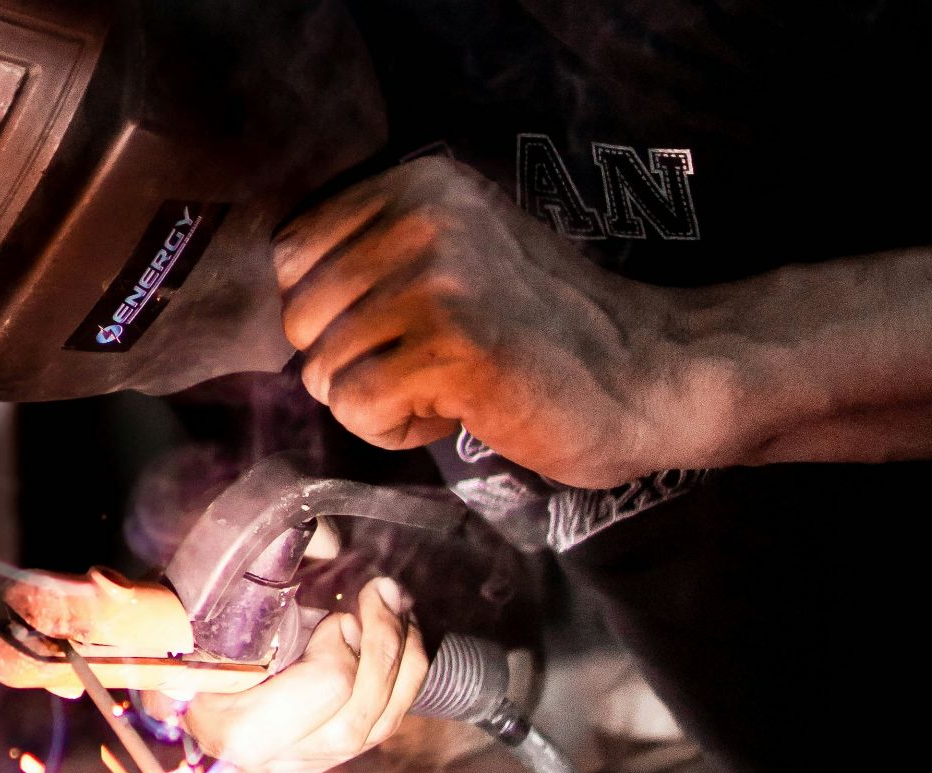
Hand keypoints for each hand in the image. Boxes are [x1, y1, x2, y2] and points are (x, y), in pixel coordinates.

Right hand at [157, 578, 429, 772]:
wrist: (176, 655)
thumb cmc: (193, 618)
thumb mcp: (214, 587)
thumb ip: (261, 563)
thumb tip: (328, 542)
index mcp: (227, 723)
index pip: (317, 700)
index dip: (337, 656)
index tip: (337, 614)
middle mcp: (264, 756)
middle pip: (352, 723)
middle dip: (382, 652)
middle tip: (380, 594)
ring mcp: (299, 761)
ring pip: (377, 727)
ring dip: (402, 660)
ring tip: (394, 603)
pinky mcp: (325, 754)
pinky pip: (385, 725)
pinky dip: (406, 676)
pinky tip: (403, 631)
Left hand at [273, 157, 734, 487]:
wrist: (651, 374)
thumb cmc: (540, 330)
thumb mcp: (455, 252)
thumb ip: (370, 256)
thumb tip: (280, 302)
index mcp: (416, 182)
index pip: (290, 254)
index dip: (331, 312)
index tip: (404, 323)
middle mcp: (421, 218)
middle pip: (298, 320)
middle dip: (350, 362)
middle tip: (431, 362)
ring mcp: (436, 281)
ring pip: (323, 372)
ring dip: (380, 400)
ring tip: (453, 383)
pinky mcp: (450, 349)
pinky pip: (357, 411)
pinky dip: (397, 429)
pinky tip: (461, 410)